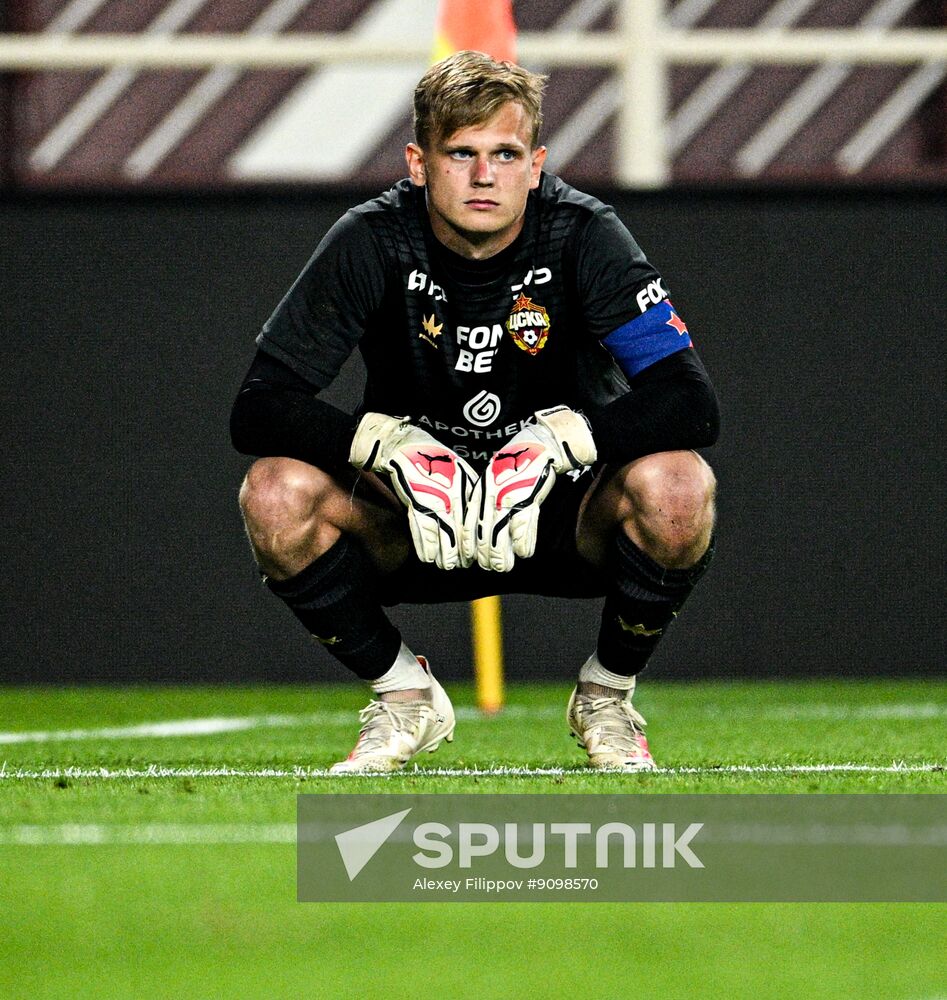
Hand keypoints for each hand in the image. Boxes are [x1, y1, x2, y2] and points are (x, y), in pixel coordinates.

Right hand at [350, 413, 475, 569]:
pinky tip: (429, 558)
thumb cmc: (432, 458)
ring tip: (448, 565)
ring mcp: (434, 496)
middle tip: (467, 564)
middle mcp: (453, 492)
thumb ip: (465, 494)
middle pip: (463, 529)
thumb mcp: (458, 473)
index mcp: (465, 485)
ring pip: (444, 533)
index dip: (478, 540)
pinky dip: (425, 546)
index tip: (482, 555)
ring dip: (446, 554)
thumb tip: (476, 517)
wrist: (406, 445)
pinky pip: (422, 528)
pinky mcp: (416, 499)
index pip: (475, 520)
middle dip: (466, 552)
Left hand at [463, 406, 596, 571]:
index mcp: (479, 492)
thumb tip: (484, 528)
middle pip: (482, 533)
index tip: (468, 559)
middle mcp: (490, 496)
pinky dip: (523, 542)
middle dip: (484, 555)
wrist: (537, 445)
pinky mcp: (526, 497)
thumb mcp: (493, 482)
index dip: (468, 545)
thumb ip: (487, 503)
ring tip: (503, 568)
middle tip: (489, 568)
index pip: (468, 525)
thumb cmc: (516, 464)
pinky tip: (524, 554)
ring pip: (500, 534)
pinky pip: (522, 526)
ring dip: (501, 555)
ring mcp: (508, 497)